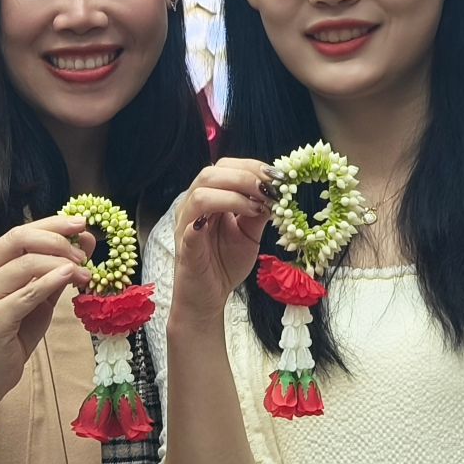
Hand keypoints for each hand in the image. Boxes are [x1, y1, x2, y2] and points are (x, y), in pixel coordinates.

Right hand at [0, 214, 94, 401]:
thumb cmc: (14, 331)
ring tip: (86, 272)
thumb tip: (86, 240)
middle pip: (20, 239)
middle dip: (57, 239)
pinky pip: (28, 293)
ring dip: (62, 263)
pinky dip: (52, 281)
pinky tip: (70, 278)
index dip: (52, 224)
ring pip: (26, 264)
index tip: (81, 223)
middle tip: (84, 251)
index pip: (20, 232)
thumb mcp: (39, 294)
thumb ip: (57, 267)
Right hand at [171, 158, 272, 326]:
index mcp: (209, 197)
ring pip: (201, 193)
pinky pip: (192, 225)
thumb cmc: (224, 263)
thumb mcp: (249, 232)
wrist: (207, 297)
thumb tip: (276, 192)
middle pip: (211, 173)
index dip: (252, 166)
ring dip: (235, 194)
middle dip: (245, 176)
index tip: (278, 177)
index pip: (225, 167)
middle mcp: (193, 205)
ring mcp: (186, 224)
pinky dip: (218, 216)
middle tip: (271, 189)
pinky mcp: (185, 245)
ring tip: (259, 206)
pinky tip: (241, 220)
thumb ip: (259, 211)